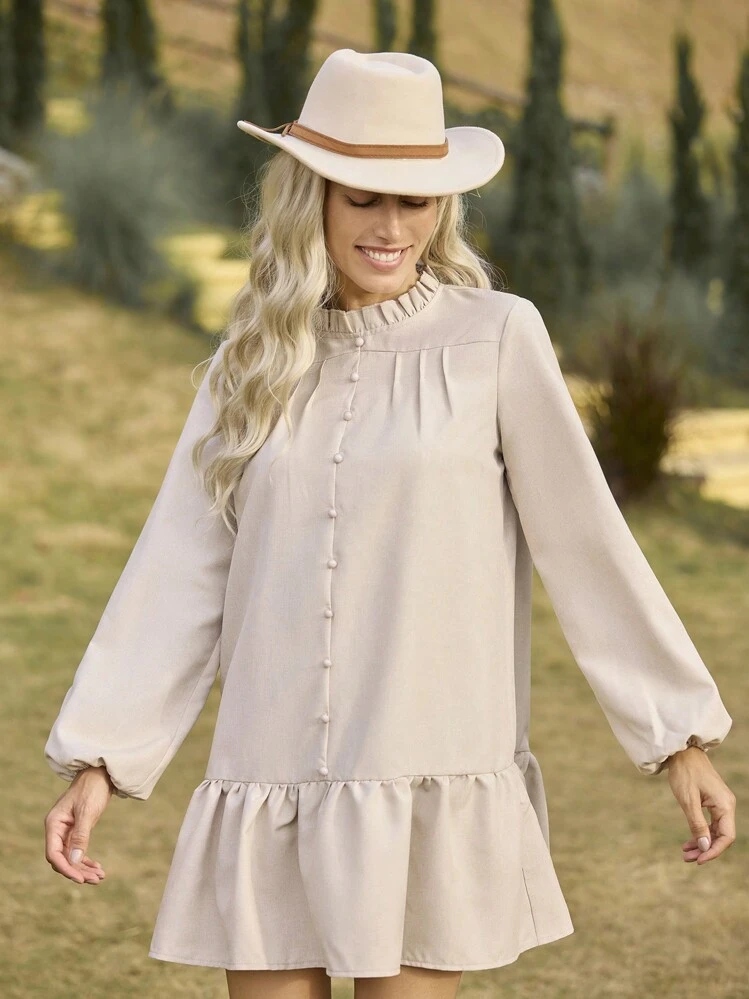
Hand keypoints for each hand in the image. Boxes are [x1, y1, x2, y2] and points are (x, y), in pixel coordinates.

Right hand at [44, 766, 112, 883]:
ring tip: (100, 877)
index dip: (66, 869)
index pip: (54, 854)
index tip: (80, 879)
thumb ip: (80, 836)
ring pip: (71, 857)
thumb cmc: (91, 789)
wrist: (101, 774)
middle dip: (78, 871)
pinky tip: (98, 868)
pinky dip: (87, 860)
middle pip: (62, 859)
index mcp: (54, 824)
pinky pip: (78, 851)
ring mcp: (66, 831)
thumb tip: (74, 861)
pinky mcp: (76, 831)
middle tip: (96, 880)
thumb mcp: (87, 812)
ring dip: (84, 868)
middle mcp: (57, 830)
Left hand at [666, 746, 736, 864]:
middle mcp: (726, 806)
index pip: (726, 836)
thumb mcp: (688, 800)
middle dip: (705, 849)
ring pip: (714, 831)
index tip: (698, 860)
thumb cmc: (685, 773)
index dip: (713, 851)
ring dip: (701, 843)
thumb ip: (696, 824)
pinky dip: (700, 833)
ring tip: (685, 854)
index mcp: (725, 805)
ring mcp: (720, 804)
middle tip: (687, 858)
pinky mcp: (712, 802)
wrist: (681, 752)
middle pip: (721, 836)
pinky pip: (710, 823)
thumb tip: (704, 847)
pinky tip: (689, 842)